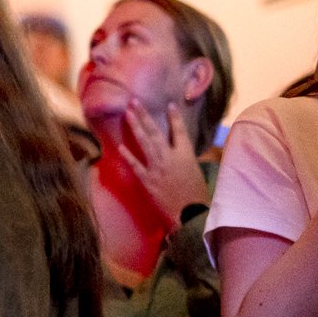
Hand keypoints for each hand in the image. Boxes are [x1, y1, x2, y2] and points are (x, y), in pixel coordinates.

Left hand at [118, 102, 206, 224]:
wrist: (190, 215)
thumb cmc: (197, 195)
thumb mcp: (196, 172)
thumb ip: (187, 158)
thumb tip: (180, 149)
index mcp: (185, 155)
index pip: (180, 131)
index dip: (174, 117)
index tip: (169, 104)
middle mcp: (170, 158)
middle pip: (156, 132)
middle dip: (145, 115)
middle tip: (134, 101)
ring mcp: (156, 168)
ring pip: (144, 143)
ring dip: (136, 127)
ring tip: (128, 113)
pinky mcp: (147, 180)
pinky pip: (135, 165)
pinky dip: (128, 156)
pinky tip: (120, 146)